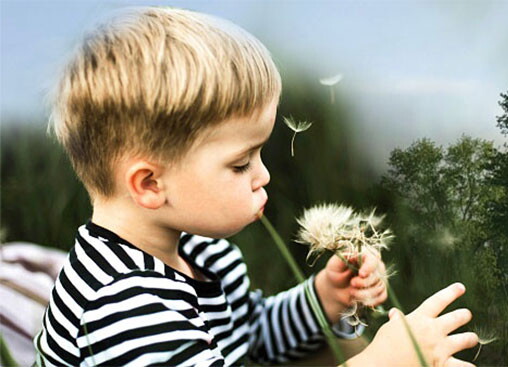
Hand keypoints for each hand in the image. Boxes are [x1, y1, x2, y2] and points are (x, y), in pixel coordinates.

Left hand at [314, 251, 387, 322]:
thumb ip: (344, 256)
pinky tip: (361, 301)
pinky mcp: (379, 290)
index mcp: (365, 255)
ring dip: (365, 293)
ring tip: (352, 292)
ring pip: (380, 287)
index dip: (369, 267)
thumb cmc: (335, 273)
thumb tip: (355, 253)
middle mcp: (375, 265)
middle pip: (378, 275)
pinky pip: (382, 296)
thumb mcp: (335, 263)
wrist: (335, 288)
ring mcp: (379, 278)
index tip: (361, 274)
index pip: (373, 259)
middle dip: (364, 283)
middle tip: (352, 283)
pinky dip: (372, 301)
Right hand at [351, 283, 477, 366]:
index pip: (438, 301)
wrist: (384, 363)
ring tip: (472, 338)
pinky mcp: (442, 364)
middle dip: (464, 315)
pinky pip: (463, 365)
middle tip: (466, 314)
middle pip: (457, 318)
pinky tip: (470, 364)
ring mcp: (440, 348)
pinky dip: (468, 365)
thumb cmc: (384, 345)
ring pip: (466, 339)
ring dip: (471, 338)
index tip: (460, 287)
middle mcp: (433, 331)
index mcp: (420, 318)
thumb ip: (397, 320)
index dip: (451, 292)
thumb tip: (395, 314)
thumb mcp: (389, 327)